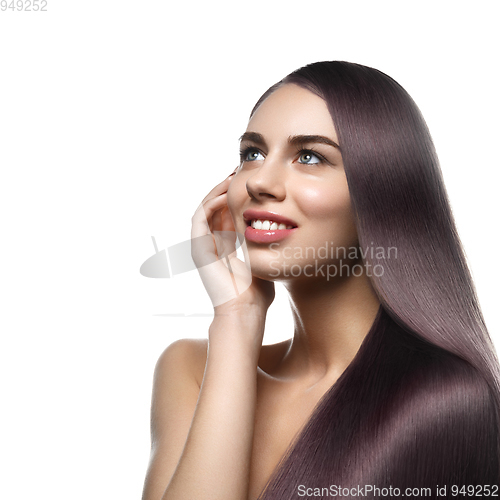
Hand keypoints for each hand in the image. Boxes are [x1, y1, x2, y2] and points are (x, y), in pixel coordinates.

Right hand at [191, 173, 274, 315]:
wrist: (246, 312)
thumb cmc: (258, 292)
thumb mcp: (264, 259)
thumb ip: (265, 243)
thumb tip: (281, 224)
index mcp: (227, 246)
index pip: (227, 212)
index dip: (237, 195)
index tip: (251, 181)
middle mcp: (213, 243)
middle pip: (215, 207)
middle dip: (226, 188)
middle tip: (239, 171)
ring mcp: (204, 245)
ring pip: (205, 208)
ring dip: (217, 190)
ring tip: (231, 176)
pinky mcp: (199, 248)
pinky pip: (200, 218)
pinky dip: (210, 203)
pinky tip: (225, 193)